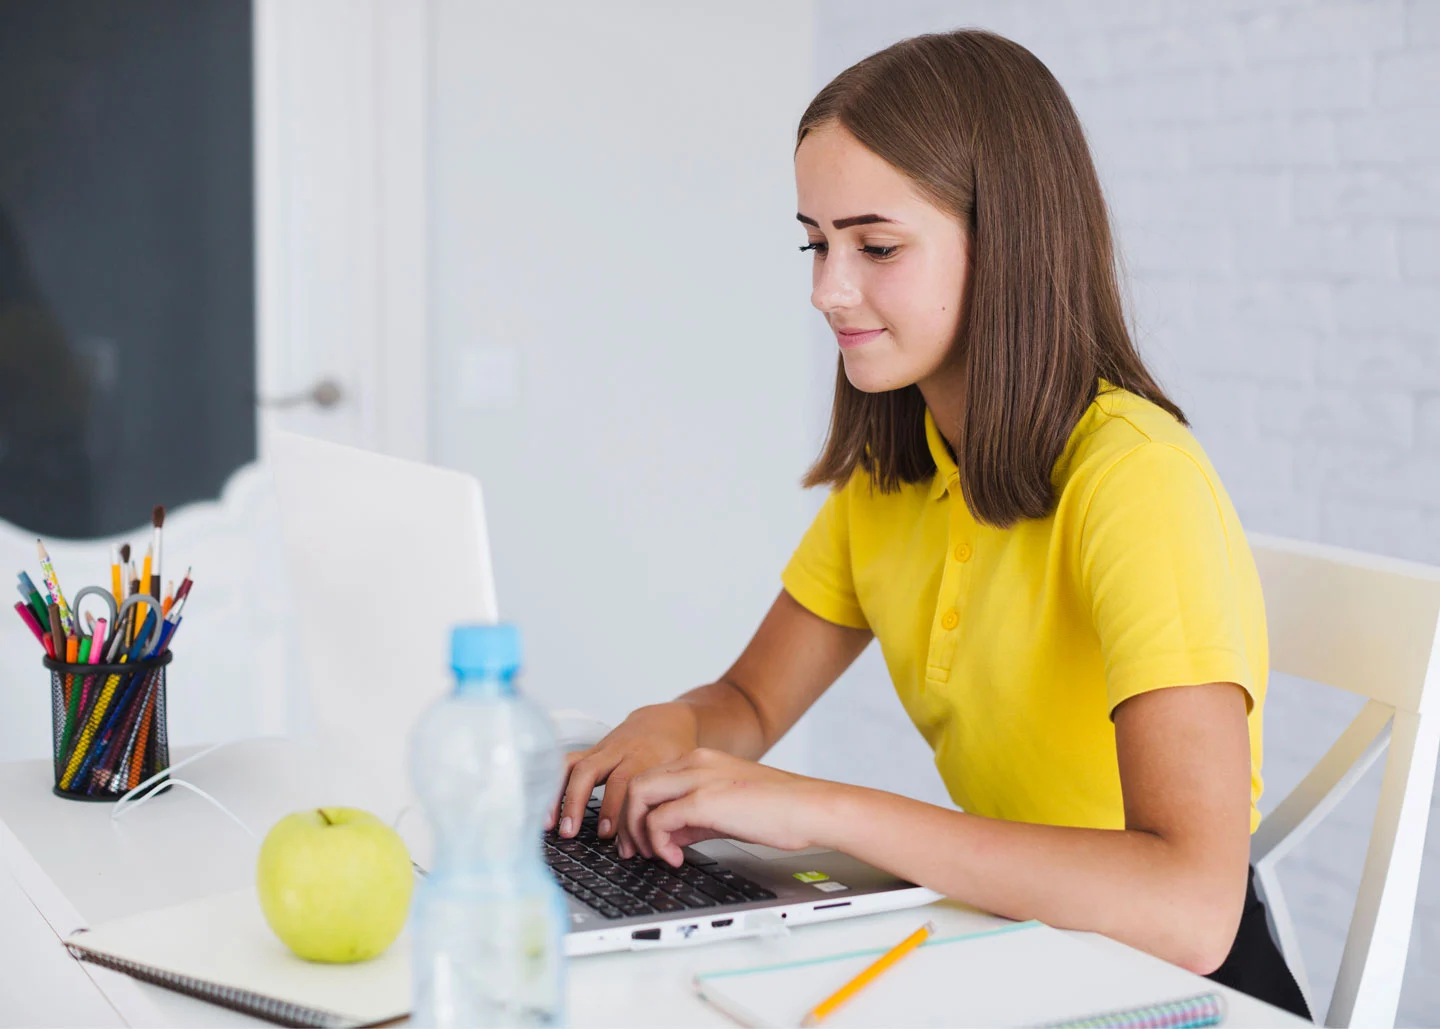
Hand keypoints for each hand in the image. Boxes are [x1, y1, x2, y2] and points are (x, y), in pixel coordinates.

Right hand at [547, 702, 698, 851]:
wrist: (667, 722)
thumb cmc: (674, 753)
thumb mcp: (679, 774)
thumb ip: (665, 802)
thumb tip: (653, 843)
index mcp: (644, 757)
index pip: (624, 783)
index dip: (613, 808)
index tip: (607, 834)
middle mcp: (619, 752)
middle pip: (591, 771)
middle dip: (577, 802)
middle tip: (570, 831)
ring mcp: (602, 750)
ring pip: (573, 766)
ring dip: (559, 796)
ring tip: (550, 825)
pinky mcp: (591, 751)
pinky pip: (567, 765)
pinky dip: (554, 786)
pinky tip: (547, 810)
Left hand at [620, 748, 832, 865]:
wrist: (809, 808)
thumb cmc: (779, 810)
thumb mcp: (726, 809)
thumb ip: (693, 819)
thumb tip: (667, 838)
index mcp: (700, 760)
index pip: (649, 779)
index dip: (637, 811)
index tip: (641, 838)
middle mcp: (695, 762)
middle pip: (636, 784)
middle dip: (628, 822)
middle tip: (634, 851)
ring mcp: (698, 777)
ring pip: (639, 795)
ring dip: (637, 831)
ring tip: (652, 855)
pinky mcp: (704, 800)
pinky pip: (659, 820)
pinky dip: (657, 843)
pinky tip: (675, 859)